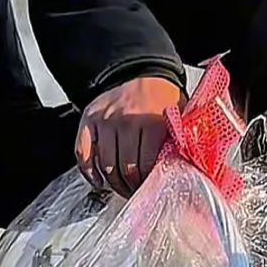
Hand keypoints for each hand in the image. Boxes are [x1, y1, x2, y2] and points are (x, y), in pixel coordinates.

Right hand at [76, 77, 184, 196]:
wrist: (143, 74)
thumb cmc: (163, 100)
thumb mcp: (179, 117)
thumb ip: (180, 142)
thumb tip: (184, 172)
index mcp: (151, 122)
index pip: (145, 166)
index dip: (146, 184)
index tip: (148, 190)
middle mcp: (126, 120)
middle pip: (124, 169)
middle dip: (130, 187)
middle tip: (134, 192)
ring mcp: (105, 120)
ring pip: (105, 164)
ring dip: (112, 182)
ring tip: (121, 187)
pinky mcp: (89, 119)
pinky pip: (83, 152)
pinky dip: (88, 171)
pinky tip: (98, 180)